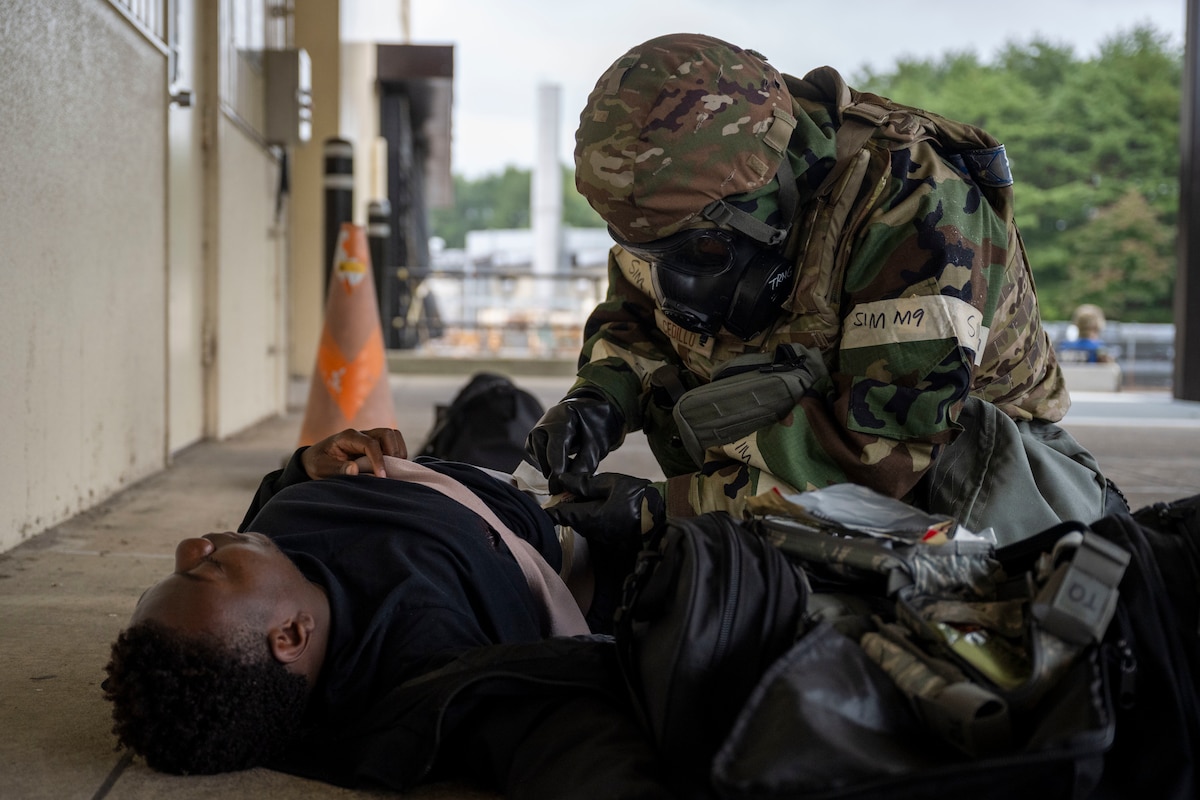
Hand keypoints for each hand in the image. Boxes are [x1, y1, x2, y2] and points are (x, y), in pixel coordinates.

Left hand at [301, 428, 406, 478]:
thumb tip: (354, 470)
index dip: (379, 460)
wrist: (316, 460)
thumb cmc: (318, 464)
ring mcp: (370, 437)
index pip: (370, 444)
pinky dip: (397, 454)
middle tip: (391, 471)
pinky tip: (392, 469)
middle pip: (387, 434)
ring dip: (398, 451)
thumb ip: (336, 469)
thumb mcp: (321, 468)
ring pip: (393, 436)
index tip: (382, 477)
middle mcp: (361, 434)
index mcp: (348, 437)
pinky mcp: (375, 444)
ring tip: (394, 469)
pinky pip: (393, 443)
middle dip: (393, 452)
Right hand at [524, 390, 624, 478]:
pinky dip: (552, 465)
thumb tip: (568, 483)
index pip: (555, 450)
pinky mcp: (531, 444)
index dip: (557, 471)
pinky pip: (540, 462)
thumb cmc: (592, 427)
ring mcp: (533, 435)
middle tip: (575, 478)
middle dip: (558, 472)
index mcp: (561, 421)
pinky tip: (564, 459)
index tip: (557, 489)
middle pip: (545, 458)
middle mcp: (542, 426)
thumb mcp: (596, 443)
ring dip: (556, 468)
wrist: (584, 412)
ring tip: (573, 462)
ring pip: (542, 463)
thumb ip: (584, 463)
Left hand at [545, 472, 664, 551]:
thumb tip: (562, 481)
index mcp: (591, 517)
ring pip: (584, 526)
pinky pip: (597, 530)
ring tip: (585, 498)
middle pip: (573, 521)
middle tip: (567, 493)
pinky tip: (601, 508)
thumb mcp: (610, 482)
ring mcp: (605, 539)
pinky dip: (594, 520)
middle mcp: (595, 533)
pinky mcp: (615, 542)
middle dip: (567, 509)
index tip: (545, 504)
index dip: (551, 508)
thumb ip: (584, 483)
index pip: (562, 515)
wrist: (665, 512)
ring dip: (581, 514)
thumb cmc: (638, 495)